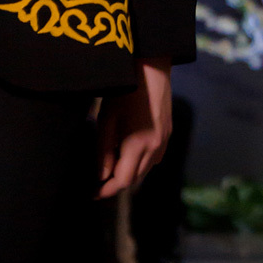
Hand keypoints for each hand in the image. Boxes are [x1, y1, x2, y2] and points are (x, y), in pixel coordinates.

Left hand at [98, 59, 171, 196]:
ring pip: (146, 169)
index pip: (123, 180)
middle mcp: (156, 148)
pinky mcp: (168, 133)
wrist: (152, 68)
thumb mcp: (107, 120)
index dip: (107, 190)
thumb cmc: (125, 91)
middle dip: (117, 183)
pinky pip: (154, 158)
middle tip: (98, 181)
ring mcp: (165, 141)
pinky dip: (140, 162)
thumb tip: (102, 176)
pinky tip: (128, 152)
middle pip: (135, 178)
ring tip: (111, 166)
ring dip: (129, 173)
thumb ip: (103, 151)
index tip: (93, 194)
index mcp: (139, 146)